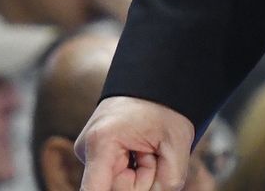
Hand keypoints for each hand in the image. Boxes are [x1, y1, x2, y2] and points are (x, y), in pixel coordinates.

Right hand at [77, 96, 195, 190]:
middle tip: (154, 154)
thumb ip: (167, 183)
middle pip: (116, 190)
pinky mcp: (93, 156)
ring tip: (148, 149)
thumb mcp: (176, 145)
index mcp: (103, 143)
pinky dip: (133, 171)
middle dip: (141, 181)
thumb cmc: (165, 108)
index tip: (127, 178)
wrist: (152, 83)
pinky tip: (139, 151)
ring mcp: (88, 153)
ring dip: (139, 176)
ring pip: (118, 185)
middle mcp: (87, 150)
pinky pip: (116, 177)